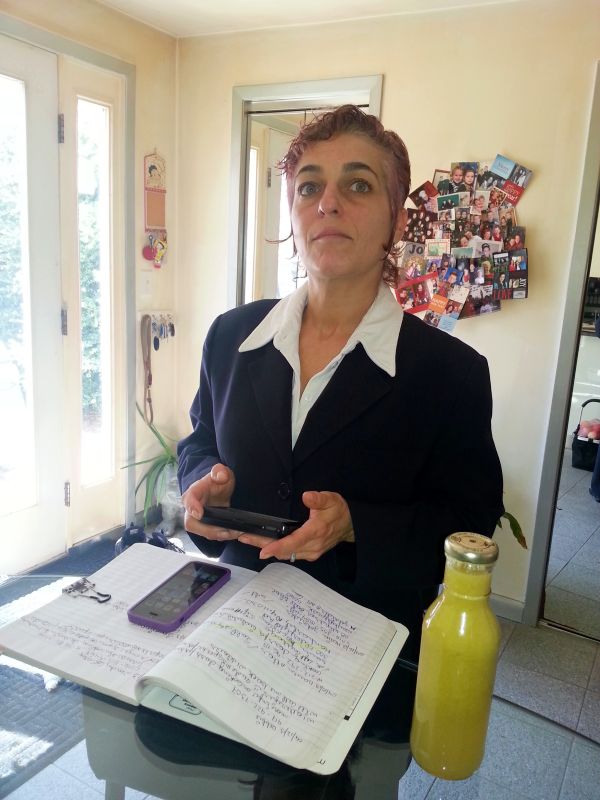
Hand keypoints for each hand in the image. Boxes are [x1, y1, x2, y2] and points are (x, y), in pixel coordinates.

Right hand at [182, 463, 237, 540]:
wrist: (217, 488)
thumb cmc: (217, 480)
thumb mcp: (222, 472)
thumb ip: (220, 471)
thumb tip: (220, 475)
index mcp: (193, 493)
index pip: (188, 500)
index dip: (192, 507)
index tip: (199, 514)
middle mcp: (191, 508)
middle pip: (192, 524)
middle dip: (208, 530)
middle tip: (226, 531)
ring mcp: (197, 520)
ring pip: (203, 532)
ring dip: (219, 535)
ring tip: (235, 532)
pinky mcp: (205, 527)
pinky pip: (211, 535)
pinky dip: (222, 536)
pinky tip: (235, 533)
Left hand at [238, 490, 354, 561]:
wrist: (351, 525)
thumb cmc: (339, 511)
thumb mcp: (331, 500)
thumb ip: (319, 499)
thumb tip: (307, 496)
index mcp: (315, 532)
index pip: (293, 543)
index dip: (276, 547)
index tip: (262, 551)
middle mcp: (311, 546)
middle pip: (284, 551)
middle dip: (263, 545)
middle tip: (243, 537)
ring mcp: (310, 552)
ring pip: (285, 554)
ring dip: (268, 548)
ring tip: (249, 539)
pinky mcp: (308, 553)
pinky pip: (290, 554)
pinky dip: (277, 550)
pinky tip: (265, 544)